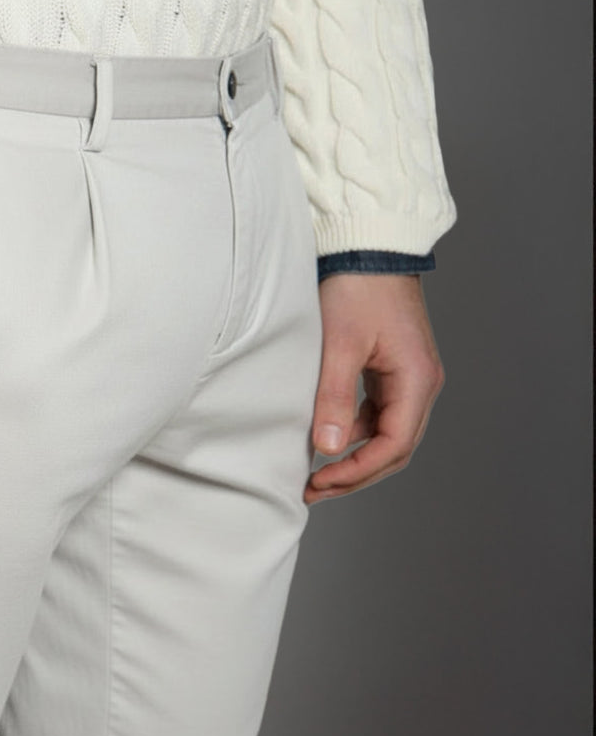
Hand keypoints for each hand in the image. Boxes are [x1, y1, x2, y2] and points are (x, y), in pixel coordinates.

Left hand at [305, 274, 444, 504]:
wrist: (368, 245)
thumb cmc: (358, 288)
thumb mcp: (340, 344)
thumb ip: (333, 397)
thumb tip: (327, 448)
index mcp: (417, 380)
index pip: (393, 445)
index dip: (358, 471)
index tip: (321, 483)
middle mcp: (421, 383)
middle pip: (394, 447)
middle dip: (356, 473)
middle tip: (315, 490)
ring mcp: (408, 376)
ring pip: (385, 432)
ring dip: (354, 455)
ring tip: (315, 472)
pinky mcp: (391, 367)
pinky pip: (376, 412)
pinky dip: (353, 429)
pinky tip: (324, 436)